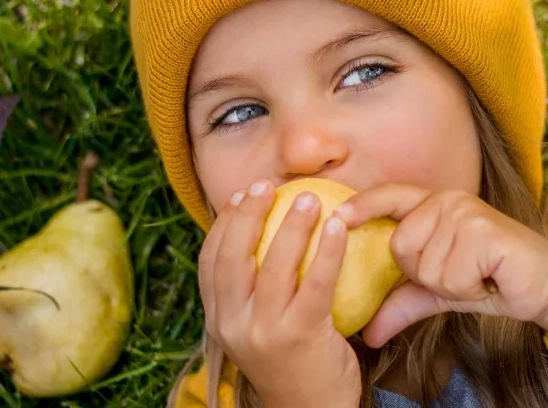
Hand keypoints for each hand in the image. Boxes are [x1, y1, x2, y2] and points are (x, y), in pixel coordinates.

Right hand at [198, 180, 361, 407]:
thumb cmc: (291, 361)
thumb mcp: (257, 328)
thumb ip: (253, 291)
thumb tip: (263, 232)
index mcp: (218, 320)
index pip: (209, 262)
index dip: (223, 224)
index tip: (240, 195)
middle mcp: (233, 325)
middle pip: (233, 258)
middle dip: (247, 215)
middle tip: (266, 185)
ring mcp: (264, 332)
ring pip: (274, 266)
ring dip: (291, 225)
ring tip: (308, 199)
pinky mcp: (300, 336)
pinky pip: (316, 284)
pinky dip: (327, 251)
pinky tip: (337, 227)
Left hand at [334, 184, 547, 346]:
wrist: (545, 287)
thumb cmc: (492, 281)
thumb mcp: (440, 292)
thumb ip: (403, 303)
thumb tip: (367, 334)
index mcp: (434, 205)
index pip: (390, 196)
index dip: (362, 205)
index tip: (336, 217)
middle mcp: (448, 201)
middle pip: (400, 247)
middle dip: (426, 275)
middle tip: (462, 274)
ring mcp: (465, 212)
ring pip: (426, 266)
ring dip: (452, 286)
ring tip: (478, 277)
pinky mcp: (483, 230)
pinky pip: (450, 275)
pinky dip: (469, 289)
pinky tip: (489, 279)